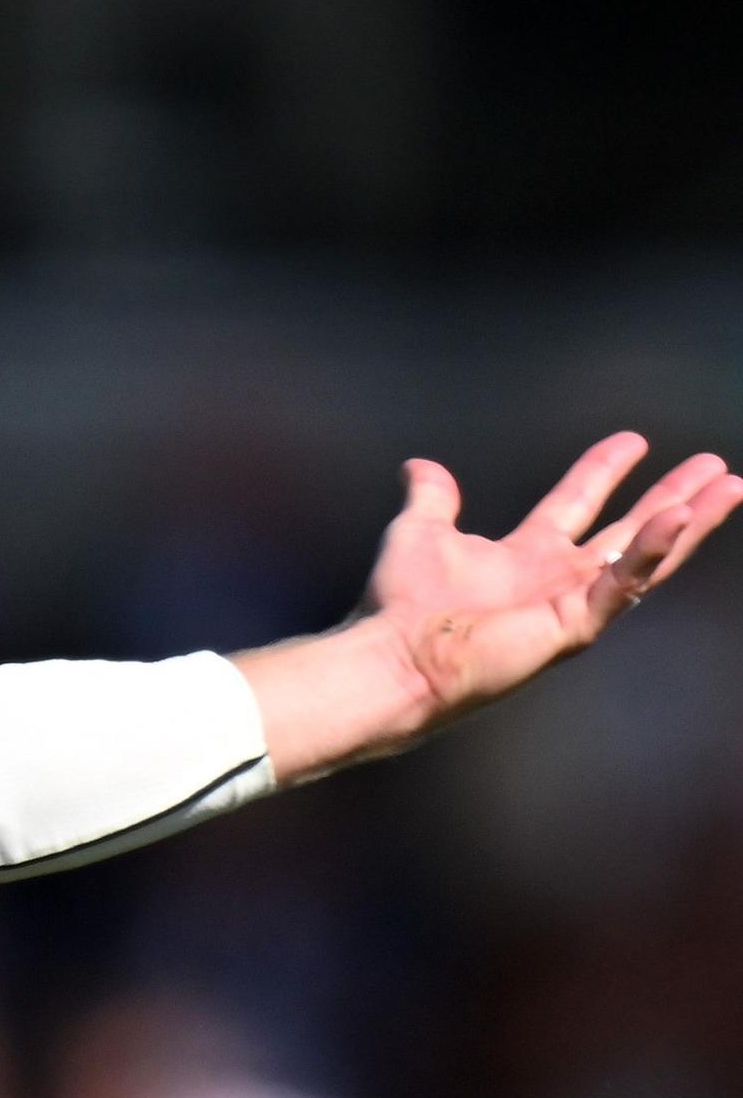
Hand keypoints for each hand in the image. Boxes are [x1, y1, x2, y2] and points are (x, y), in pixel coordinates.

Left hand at [241, 435, 738, 782]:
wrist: (389, 658)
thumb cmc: (399, 605)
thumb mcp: (419, 532)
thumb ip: (432, 499)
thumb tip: (420, 467)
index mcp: (525, 555)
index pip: (576, 503)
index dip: (604, 471)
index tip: (633, 440)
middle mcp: (555, 578)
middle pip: (630, 530)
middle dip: (675, 497)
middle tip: (716, 466)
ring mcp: (569, 603)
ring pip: (645, 557)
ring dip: (689, 523)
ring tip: (730, 487)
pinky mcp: (571, 627)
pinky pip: (620, 586)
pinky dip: (649, 554)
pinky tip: (678, 520)